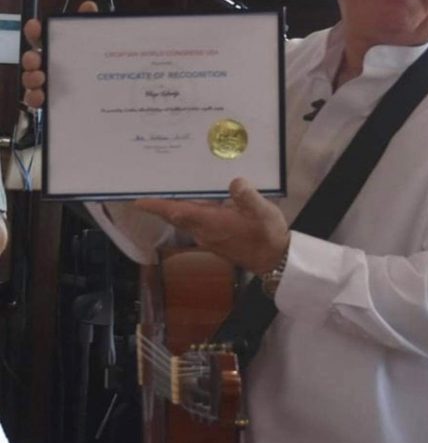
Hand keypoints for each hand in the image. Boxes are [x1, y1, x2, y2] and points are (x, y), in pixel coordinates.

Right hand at [21, 1, 97, 107]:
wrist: (104, 95)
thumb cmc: (91, 64)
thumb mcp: (93, 43)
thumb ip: (89, 26)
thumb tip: (89, 6)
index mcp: (54, 48)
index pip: (39, 36)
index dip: (34, 30)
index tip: (35, 26)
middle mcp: (46, 64)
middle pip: (31, 59)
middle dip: (30, 57)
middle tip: (35, 59)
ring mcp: (45, 83)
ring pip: (30, 79)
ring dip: (31, 77)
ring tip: (40, 78)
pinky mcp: (48, 101)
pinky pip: (35, 100)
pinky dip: (34, 97)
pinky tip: (41, 97)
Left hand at [133, 176, 289, 275]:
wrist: (275, 259)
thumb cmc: (268, 235)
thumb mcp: (263, 212)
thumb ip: (247, 196)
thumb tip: (234, 182)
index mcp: (212, 223)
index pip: (178, 212)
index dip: (157, 206)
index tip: (137, 201)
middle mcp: (205, 231)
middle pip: (177, 214)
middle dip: (162, 202)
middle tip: (150, 183)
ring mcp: (209, 236)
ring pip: (186, 217)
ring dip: (175, 204)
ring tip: (170, 185)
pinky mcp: (216, 237)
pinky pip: (197, 220)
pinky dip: (190, 208)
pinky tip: (197, 197)